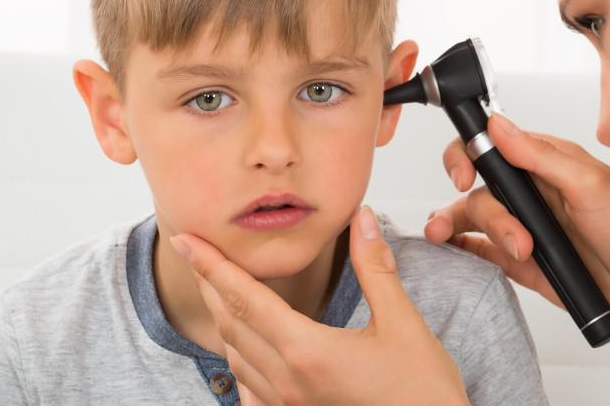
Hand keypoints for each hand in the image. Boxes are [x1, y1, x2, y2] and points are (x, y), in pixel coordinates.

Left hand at [172, 206, 467, 405]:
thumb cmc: (422, 392)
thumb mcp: (402, 323)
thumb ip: (375, 268)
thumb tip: (361, 220)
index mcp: (308, 352)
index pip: (246, 298)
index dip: (212, 265)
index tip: (187, 241)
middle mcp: (289, 383)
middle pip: (231, 324)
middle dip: (210, 284)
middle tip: (195, 252)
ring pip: (236, 357)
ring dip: (223, 319)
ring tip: (219, 290)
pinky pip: (250, 390)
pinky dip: (240, 359)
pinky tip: (246, 349)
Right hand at [425, 113, 609, 336]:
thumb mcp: (590, 185)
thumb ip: (540, 156)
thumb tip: (497, 125)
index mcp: (546, 161)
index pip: (490, 144)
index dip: (466, 155)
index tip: (463, 175)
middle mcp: (530, 190)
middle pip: (478, 186)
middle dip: (485, 211)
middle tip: (514, 233)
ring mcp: (523, 225)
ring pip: (475, 218)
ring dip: (479, 233)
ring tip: (518, 251)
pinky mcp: (518, 259)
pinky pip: (478, 249)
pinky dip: (461, 248)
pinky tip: (455, 250)